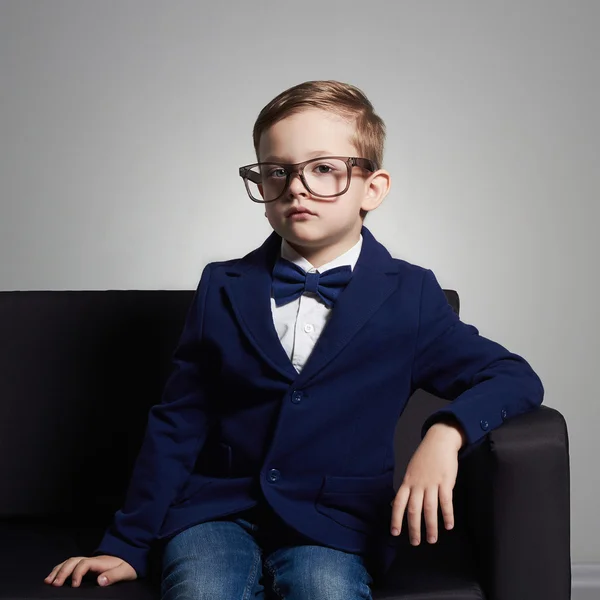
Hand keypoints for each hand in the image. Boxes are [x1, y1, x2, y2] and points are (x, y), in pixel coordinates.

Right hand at [44, 554, 136, 586]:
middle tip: (53, 584)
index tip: (74, 586)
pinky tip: (54, 577)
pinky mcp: (87, 566)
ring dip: (58, 570)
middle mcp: (92, 560)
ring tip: (48, 581)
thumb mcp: (125, 571)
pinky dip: (60, 569)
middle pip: (73, 561)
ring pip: (70, 561)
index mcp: (100, 561)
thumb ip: (113, 575)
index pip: (84, 564)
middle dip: (62, 571)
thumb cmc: (127, 565)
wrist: (131, 556)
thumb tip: (100, 582)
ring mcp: (89, 562)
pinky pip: (71, 565)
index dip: (77, 573)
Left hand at [390, 421, 463, 544]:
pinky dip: (447, 514)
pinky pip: (446, 501)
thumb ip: (405, 488)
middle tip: (415, 543)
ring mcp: (431, 483)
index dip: (396, 518)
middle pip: (413, 509)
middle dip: (413, 528)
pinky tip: (448, 525)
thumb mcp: (410, 471)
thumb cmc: (424, 458)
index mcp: (407, 482)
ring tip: (432, 539)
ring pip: (429, 508)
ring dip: (431, 526)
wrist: (439, 441)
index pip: (398, 503)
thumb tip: (394, 504)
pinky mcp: (445, 481)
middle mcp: (417, 484)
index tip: (394, 533)